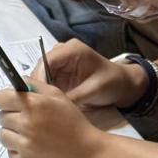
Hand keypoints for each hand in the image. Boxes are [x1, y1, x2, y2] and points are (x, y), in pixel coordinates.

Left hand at [0, 81, 105, 157]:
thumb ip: (35, 85)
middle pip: (1, 117)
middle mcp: (27, 125)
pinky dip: (19, 151)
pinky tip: (35, 148)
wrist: (88, 155)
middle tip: (29, 120)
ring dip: (13, 134)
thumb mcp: (59, 97)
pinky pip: (10, 153)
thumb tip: (17, 82)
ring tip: (32, 135)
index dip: (4, 99)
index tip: (9, 102)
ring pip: (3, 136)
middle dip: (12, 116)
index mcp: (34, 105)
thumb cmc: (74, 124)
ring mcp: (25, 146)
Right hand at [31, 40, 147, 109]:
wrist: (123, 85)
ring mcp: (60, 63)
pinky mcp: (59, 74)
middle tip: (34, 105)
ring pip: (41, 77)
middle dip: (36, 87)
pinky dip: (45, 94)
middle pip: (40, 69)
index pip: (46, 61)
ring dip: (39, 91)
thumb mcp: (94, 90)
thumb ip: (73, 97)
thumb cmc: (112, 83)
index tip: (35, 96)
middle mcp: (62, 53)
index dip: (38, 78)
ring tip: (38, 107)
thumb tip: (51, 106)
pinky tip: (45, 105)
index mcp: (72, 49)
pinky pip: (46, 83)